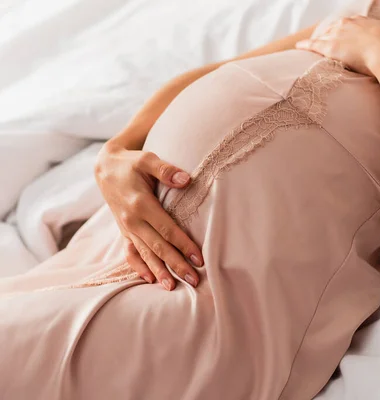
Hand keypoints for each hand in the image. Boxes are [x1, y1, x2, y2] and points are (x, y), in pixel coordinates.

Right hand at [95, 140, 202, 290]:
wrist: (105, 167)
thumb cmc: (131, 163)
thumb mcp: (147, 159)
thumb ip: (166, 170)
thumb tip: (186, 179)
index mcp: (141, 204)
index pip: (167, 229)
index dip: (184, 245)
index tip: (199, 259)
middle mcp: (132, 220)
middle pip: (158, 247)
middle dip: (177, 265)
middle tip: (194, 280)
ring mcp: (126, 228)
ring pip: (145, 254)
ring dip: (159, 272)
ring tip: (173, 287)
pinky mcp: (123, 231)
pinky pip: (130, 253)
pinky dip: (139, 267)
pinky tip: (150, 279)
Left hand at [296, 16, 379, 78]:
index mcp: (363, 21)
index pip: (347, 25)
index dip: (343, 34)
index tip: (341, 39)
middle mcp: (348, 24)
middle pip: (332, 30)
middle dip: (328, 37)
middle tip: (325, 46)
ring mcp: (338, 34)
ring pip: (322, 37)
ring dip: (316, 44)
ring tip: (308, 49)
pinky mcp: (330, 46)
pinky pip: (313, 45)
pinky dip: (305, 46)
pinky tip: (298, 48)